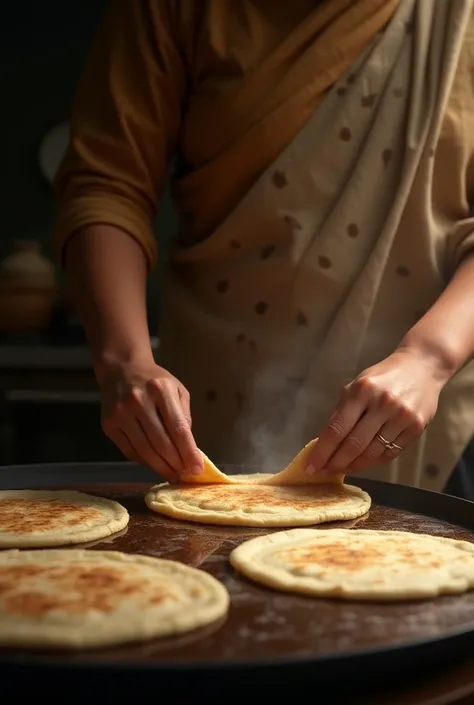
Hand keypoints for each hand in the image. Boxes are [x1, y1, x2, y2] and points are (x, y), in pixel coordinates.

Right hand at [98, 360, 202, 481]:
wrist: (121, 370)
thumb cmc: (155, 381)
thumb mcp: (177, 389)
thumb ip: (184, 416)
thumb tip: (189, 448)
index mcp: (161, 390)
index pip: (178, 428)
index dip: (188, 452)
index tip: (197, 468)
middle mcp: (138, 401)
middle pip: (161, 443)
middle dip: (176, 463)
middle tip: (185, 475)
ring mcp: (121, 414)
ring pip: (144, 451)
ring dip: (160, 467)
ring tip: (172, 475)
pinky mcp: (109, 425)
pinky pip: (129, 451)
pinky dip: (144, 462)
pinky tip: (155, 466)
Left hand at [305, 349, 443, 475]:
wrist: (422, 367)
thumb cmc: (383, 377)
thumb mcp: (357, 385)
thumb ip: (341, 412)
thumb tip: (323, 442)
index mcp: (362, 390)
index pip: (337, 428)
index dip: (322, 451)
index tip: (311, 466)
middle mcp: (383, 404)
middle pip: (354, 445)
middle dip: (335, 463)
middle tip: (324, 472)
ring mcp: (401, 417)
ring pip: (372, 453)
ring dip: (354, 466)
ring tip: (341, 469)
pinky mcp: (416, 428)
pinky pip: (389, 453)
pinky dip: (373, 462)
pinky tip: (362, 463)